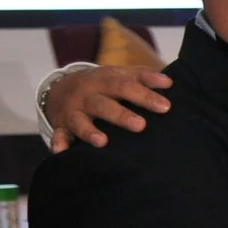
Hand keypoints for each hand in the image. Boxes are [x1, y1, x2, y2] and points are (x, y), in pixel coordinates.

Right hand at [46, 65, 172, 151]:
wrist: (60, 87)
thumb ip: (143, 76)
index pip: (125, 86)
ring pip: (80, 121)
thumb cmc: (101, 84)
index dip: (145, 96)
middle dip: (121, 115)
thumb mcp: (119, 75)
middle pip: (103, 104)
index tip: (166, 107)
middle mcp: (87, 96)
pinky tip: (60, 151)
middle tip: (141, 125)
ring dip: (89, 131)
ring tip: (102, 142)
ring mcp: (72, 111)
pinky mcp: (61, 126)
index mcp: (104, 81)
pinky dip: (58, 143)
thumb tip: (168, 82)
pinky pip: (59, 135)